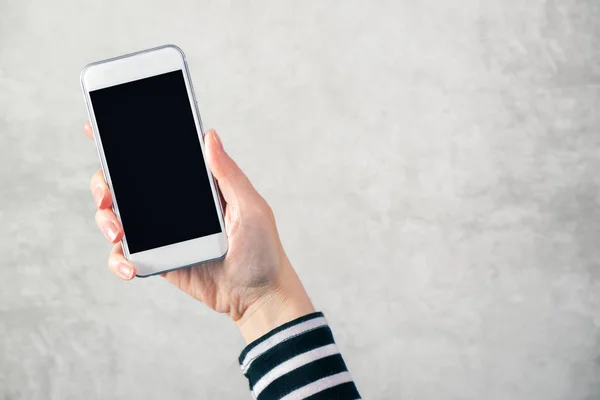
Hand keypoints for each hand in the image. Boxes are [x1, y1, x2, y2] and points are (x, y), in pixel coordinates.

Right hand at [84, 122, 313, 342]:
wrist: (258, 296)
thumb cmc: (262, 249)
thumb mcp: (250, 207)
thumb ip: (228, 175)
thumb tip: (209, 136)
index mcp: (194, 186)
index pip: (156, 160)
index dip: (124, 144)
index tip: (94, 129)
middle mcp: (173, 206)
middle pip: (125, 186)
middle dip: (103, 185)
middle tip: (106, 196)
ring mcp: (163, 234)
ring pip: (117, 218)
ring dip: (106, 221)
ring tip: (117, 233)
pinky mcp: (158, 261)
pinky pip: (126, 256)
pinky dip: (119, 260)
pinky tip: (131, 269)